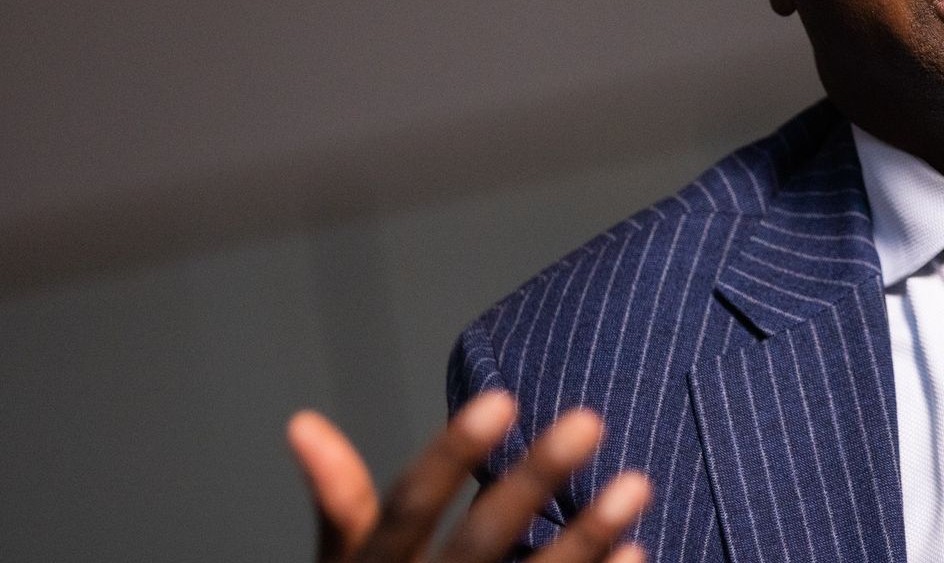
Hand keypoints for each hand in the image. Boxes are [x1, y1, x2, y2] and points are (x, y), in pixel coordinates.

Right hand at [286, 391, 650, 562]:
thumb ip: (341, 508)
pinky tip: (637, 551)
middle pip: (479, 544)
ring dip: (586, 538)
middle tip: (590, 418)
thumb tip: (304, 421)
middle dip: (533, 481)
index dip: (450, 456)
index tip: (503, 398)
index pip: (405, 510)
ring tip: (638, 482)